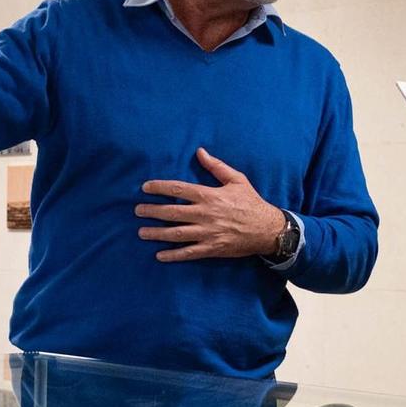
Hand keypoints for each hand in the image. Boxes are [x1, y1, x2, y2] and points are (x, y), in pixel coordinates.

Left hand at [134, 148, 285, 261]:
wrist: (268, 229)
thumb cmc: (251, 202)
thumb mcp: (237, 179)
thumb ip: (216, 166)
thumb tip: (200, 151)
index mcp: (209, 196)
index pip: (178, 189)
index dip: (159, 188)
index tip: (145, 188)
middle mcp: (205, 214)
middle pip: (172, 212)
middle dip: (152, 211)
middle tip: (137, 211)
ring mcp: (208, 233)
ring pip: (176, 233)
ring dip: (157, 233)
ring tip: (142, 232)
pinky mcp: (212, 249)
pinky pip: (189, 253)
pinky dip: (173, 255)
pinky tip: (159, 255)